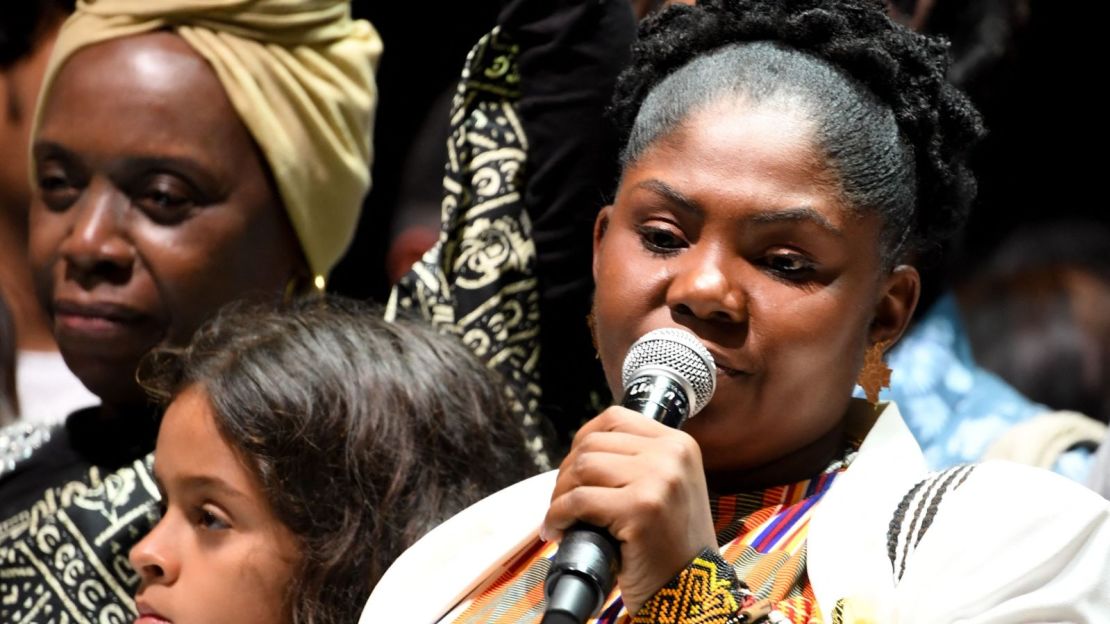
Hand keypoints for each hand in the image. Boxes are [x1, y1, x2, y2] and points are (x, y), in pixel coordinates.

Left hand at [542, 406, 716, 613]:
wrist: (691, 591)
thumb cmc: (670, 544)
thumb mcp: (666, 487)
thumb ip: (636, 461)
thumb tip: (580, 453)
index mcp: (679, 444)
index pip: (614, 418)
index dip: (582, 442)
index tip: (574, 471)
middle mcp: (672, 455)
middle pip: (592, 443)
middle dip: (566, 474)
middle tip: (563, 504)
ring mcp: (658, 480)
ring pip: (582, 468)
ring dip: (560, 496)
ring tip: (561, 518)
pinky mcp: (641, 508)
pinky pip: (578, 501)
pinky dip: (558, 516)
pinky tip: (558, 531)